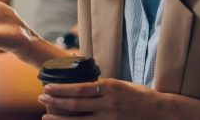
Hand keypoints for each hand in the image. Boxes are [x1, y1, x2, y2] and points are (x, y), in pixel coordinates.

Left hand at [39, 78, 166, 118]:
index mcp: (108, 87)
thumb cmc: (138, 95)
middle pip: (75, 104)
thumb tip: (79, 84)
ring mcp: (109, 118)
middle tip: (40, 98)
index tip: (46, 87)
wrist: (159, 111)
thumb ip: (100, 86)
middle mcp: (107, 103)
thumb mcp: (119, 84)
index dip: (60, 89)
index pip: (78, 88)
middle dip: (55, 101)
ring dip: (60, 118)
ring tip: (46, 116)